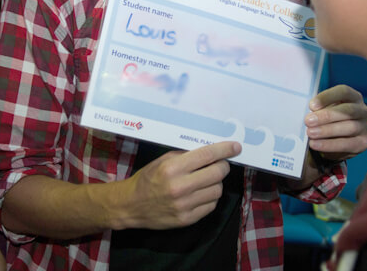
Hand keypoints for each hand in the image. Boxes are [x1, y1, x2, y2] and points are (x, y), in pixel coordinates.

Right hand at [119, 141, 240, 229]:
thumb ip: (185, 156)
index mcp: (173, 168)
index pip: (207, 155)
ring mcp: (185, 205)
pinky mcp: (187, 219)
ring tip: (206, 180)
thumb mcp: (162, 160)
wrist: (131, 205)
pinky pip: (211, 206)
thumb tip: (210, 152)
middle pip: (217, 173)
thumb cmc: (147, 179)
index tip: (235, 147)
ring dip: (216, 183)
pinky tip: (200, 193)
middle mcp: (180, 187)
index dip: (225, 149)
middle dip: (223, 166)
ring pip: (217, 190)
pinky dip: (210, 197)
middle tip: (220, 164)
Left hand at [304, 85, 366, 161]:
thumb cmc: (329, 119)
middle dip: (326, 116)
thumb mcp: (324, 109)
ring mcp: (364, 127)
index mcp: (353, 97)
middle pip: (347, 110)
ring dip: (327, 131)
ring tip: (311, 133)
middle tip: (308, 121)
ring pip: (349, 127)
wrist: (335, 139)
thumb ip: (319, 109)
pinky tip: (316, 144)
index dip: (327, 97)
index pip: (344, 92)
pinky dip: (330, 145)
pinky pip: (348, 144)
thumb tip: (310, 114)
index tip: (311, 105)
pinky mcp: (363, 142)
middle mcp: (362, 110)